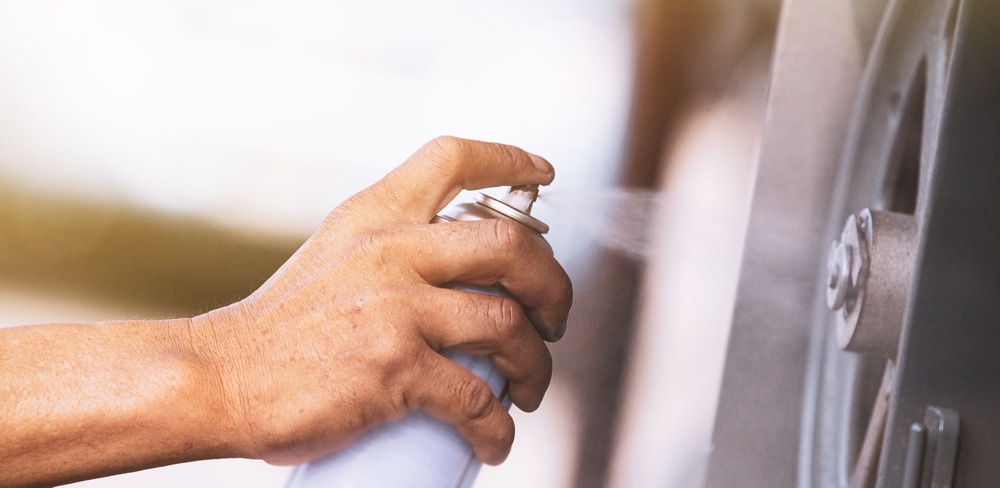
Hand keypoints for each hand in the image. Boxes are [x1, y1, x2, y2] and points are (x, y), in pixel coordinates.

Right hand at [192, 136, 572, 465]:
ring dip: (537, 363)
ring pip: (508, 325)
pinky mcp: (395, 368)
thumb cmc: (281, 328)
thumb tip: (461, 271)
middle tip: (554, 317)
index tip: (544, 174)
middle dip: (553, 285)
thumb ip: (391, 248)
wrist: (221, 378)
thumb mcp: (335, 256)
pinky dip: (498, 426)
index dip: (510, 159)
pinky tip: (495, 438)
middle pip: (511, 246)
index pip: (453, 159)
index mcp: (375, 214)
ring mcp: (396, 309)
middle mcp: (391, 250)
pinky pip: (478, 398)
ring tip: (530, 386)